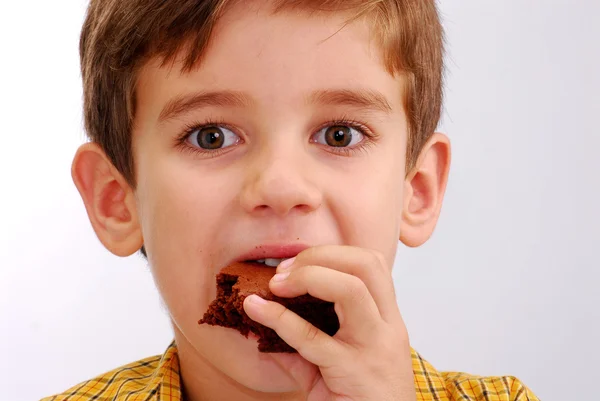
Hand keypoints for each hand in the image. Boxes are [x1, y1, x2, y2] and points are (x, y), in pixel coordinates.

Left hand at [243, 245, 415, 400]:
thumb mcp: (336, 368)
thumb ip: (304, 347)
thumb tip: (263, 326)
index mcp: (386, 321)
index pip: (371, 265)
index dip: (332, 253)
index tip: (297, 265)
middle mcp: (387, 328)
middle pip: (365, 265)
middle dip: (320, 256)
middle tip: (284, 270)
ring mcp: (374, 348)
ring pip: (350, 289)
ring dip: (308, 276)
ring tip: (276, 285)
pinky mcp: (353, 372)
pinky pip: (311, 337)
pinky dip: (278, 317)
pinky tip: (255, 308)